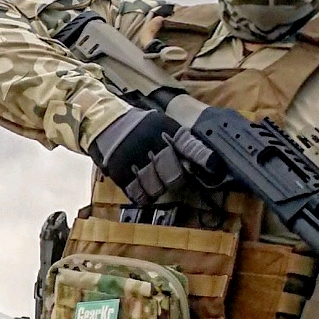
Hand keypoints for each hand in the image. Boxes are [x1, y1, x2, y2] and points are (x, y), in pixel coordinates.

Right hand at [88, 107, 221, 207]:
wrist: (104, 122)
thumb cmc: (138, 128)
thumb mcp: (159, 126)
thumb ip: (177, 143)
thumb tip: (196, 165)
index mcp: (165, 129)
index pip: (189, 145)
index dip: (202, 157)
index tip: (214, 166)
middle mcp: (151, 142)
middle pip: (173, 174)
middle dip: (174, 180)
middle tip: (169, 178)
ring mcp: (134, 157)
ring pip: (156, 187)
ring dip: (157, 189)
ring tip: (152, 181)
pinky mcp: (119, 170)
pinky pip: (136, 192)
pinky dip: (142, 196)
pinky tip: (142, 192)